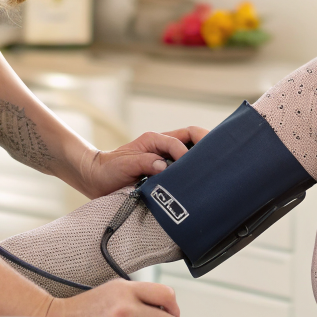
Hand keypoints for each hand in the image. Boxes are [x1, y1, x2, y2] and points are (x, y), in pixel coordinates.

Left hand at [76, 126, 210, 198]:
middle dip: (206, 143)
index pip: (178, 141)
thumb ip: (144, 163)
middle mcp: (161, 146)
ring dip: (201, 156)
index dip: (187, 153)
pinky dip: (194, 169)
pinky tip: (201, 178)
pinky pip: (183, 166)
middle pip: (191, 137)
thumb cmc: (109, 169)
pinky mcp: (164, 169)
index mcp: (153, 140)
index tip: (191, 167)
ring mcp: (164, 156)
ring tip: (214, 166)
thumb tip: (163, 166)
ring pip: (190, 150)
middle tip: (220, 155)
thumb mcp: (125, 164)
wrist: (96, 179)